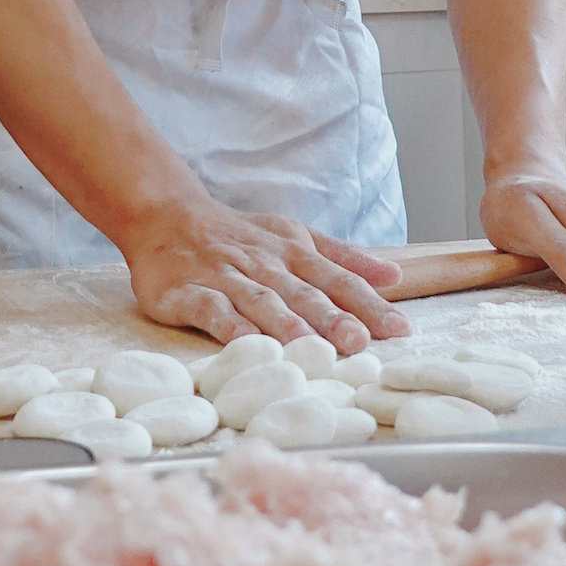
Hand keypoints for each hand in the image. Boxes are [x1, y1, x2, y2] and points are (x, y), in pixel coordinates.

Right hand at [119, 195, 411, 350]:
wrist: (166, 217)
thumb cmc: (239, 235)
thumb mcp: (294, 237)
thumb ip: (343, 258)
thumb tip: (395, 276)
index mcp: (293, 251)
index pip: (337, 278)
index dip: (368, 303)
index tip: (399, 328)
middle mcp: (264, 263)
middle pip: (303, 292)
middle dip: (332, 317)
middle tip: (360, 342)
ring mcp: (226, 276)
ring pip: (261, 301)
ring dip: (286, 324)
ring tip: (311, 348)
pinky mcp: (189, 291)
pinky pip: (212, 309)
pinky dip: (230, 326)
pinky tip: (246, 345)